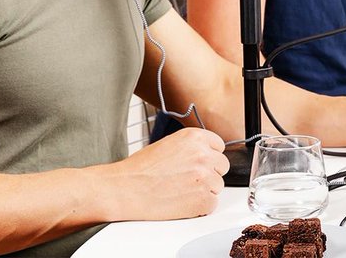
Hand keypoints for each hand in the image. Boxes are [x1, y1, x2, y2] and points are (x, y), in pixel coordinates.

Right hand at [100, 127, 226, 220]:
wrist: (123, 190)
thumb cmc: (139, 169)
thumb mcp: (169, 144)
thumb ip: (192, 147)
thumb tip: (206, 154)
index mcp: (195, 137)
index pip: (219, 147)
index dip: (208, 158)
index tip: (198, 165)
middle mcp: (204, 155)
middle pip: (222, 166)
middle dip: (208, 174)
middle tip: (186, 180)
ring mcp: (206, 177)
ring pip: (217, 186)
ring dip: (203, 190)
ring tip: (179, 191)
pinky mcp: (204, 199)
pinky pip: (212, 204)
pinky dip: (199, 207)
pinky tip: (181, 202)